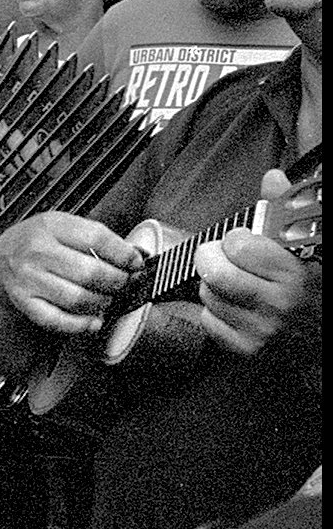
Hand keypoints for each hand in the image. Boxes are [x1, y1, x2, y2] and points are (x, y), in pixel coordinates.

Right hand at [0, 211, 141, 336]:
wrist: (1, 259)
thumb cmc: (39, 243)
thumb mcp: (61, 226)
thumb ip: (92, 237)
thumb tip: (134, 256)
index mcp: (50, 225)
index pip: (96, 238)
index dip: (123, 253)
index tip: (135, 263)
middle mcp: (36, 250)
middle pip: (90, 272)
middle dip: (117, 282)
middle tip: (126, 284)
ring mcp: (27, 278)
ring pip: (78, 298)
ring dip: (102, 303)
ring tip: (109, 300)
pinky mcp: (23, 302)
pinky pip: (58, 320)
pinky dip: (81, 325)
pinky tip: (94, 321)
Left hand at [194, 170, 317, 357]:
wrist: (323, 336)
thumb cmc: (317, 289)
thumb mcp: (310, 246)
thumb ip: (285, 210)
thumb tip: (272, 178)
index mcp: (294, 274)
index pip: (238, 245)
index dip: (238, 238)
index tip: (246, 241)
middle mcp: (275, 305)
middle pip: (214, 270)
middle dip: (214, 257)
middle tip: (223, 255)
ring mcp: (259, 331)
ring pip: (208, 294)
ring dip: (215, 283)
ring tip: (236, 281)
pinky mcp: (246, 350)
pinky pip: (209, 321)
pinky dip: (216, 311)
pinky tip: (237, 305)